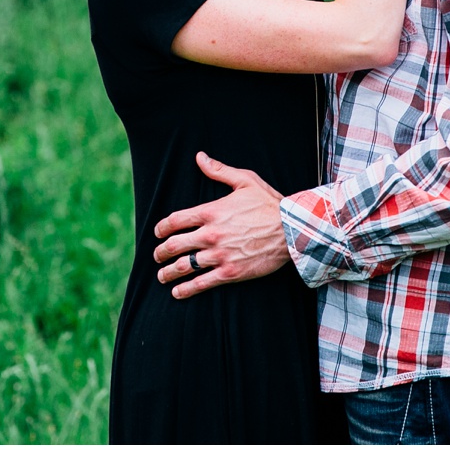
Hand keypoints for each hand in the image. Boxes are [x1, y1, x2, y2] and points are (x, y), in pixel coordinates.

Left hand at [152, 152, 290, 298]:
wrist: (292, 231)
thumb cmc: (270, 204)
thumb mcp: (245, 180)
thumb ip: (219, 171)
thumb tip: (200, 157)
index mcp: (211, 212)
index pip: (175, 220)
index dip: (161, 228)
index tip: (157, 233)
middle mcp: (210, 234)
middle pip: (174, 245)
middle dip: (160, 252)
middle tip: (156, 256)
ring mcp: (219, 255)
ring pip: (184, 266)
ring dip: (168, 272)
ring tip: (162, 275)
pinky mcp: (230, 273)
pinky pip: (201, 283)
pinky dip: (186, 289)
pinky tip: (177, 292)